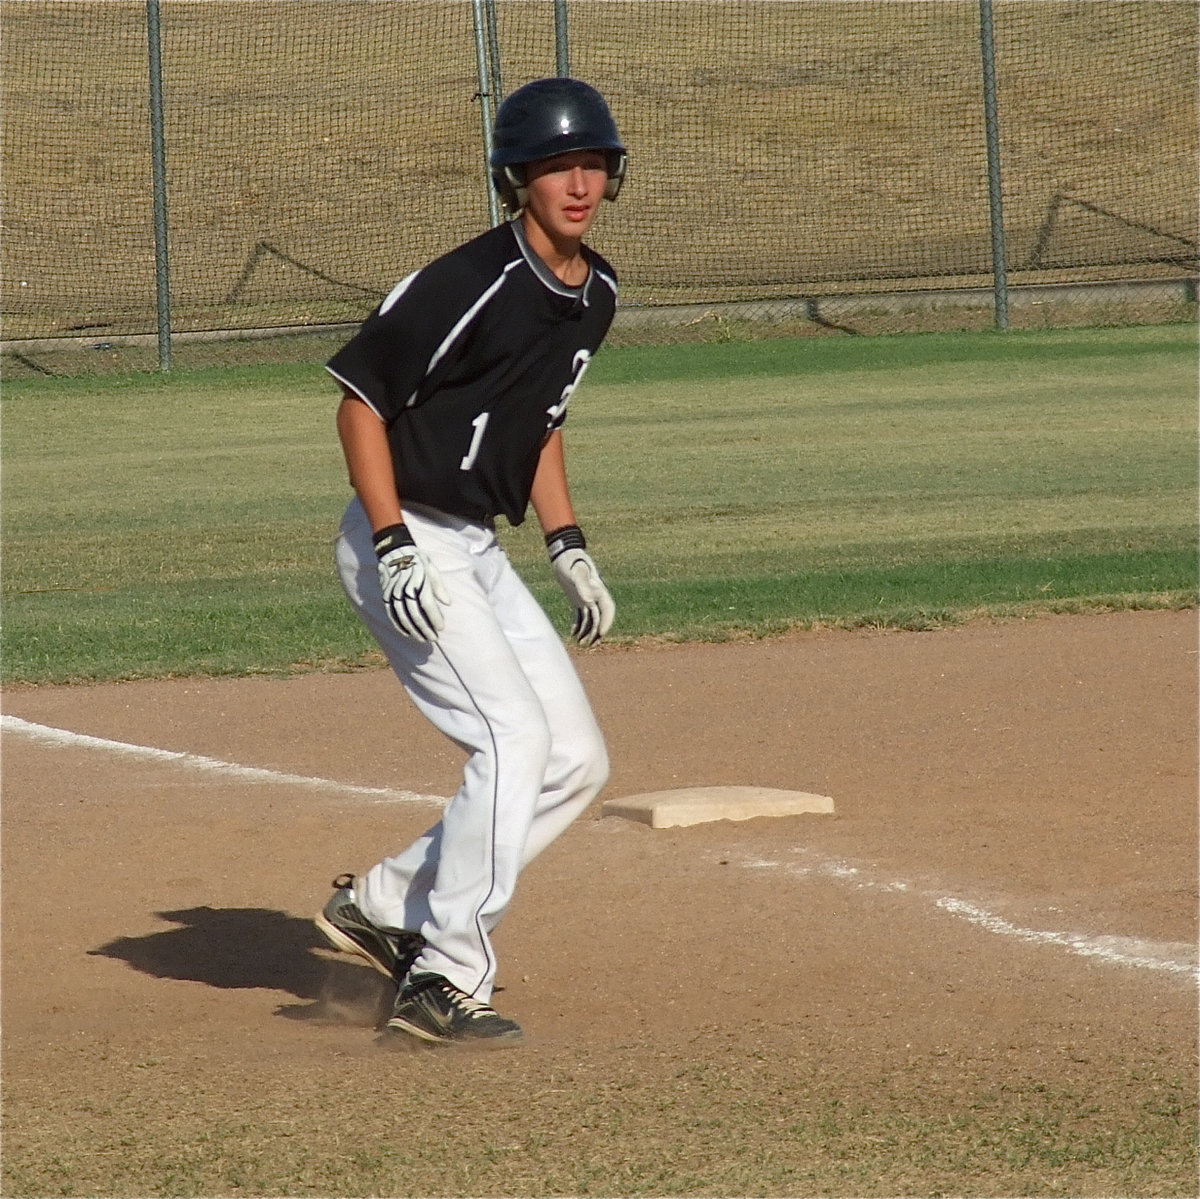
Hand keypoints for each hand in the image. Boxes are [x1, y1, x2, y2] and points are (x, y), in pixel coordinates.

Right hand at [374, 525, 449, 641]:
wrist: (394, 550)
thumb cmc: (417, 560)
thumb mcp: (432, 569)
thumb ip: (439, 587)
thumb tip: (448, 603)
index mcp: (419, 582)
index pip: (428, 605)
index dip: (434, 618)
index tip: (441, 628)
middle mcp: (406, 588)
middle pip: (415, 614)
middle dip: (425, 629)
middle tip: (433, 638)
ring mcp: (394, 592)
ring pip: (403, 616)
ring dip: (413, 630)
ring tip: (422, 638)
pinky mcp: (386, 594)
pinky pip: (391, 613)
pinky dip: (398, 625)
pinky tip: (406, 633)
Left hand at [546, 525, 614, 646]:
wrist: (564, 554)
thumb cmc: (571, 560)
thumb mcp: (576, 571)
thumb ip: (583, 584)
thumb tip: (588, 601)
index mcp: (599, 590)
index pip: (607, 609)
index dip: (606, 622)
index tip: (601, 634)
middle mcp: (595, 596)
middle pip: (600, 618)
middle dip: (596, 633)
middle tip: (590, 646)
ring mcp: (587, 598)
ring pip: (591, 619)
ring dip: (587, 632)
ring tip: (580, 644)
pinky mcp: (577, 600)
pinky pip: (581, 616)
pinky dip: (579, 626)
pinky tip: (573, 634)